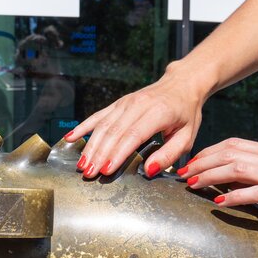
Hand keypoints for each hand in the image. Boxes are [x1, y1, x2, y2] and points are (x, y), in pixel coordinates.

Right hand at [63, 65, 207, 178]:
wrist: (182, 84)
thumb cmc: (186, 113)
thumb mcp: (187, 136)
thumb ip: (169, 154)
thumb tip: (150, 170)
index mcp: (157, 112)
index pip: (132, 135)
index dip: (117, 154)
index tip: (106, 170)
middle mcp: (137, 105)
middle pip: (113, 132)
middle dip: (99, 154)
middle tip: (88, 173)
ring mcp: (125, 103)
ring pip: (102, 125)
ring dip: (90, 146)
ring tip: (82, 165)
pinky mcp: (118, 103)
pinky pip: (97, 116)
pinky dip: (83, 127)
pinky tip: (70, 138)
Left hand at [179, 138, 257, 232]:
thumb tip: (234, 181)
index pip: (233, 144)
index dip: (207, 152)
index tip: (190, 163)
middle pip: (229, 152)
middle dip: (201, 161)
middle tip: (182, 173)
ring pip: (236, 168)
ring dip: (210, 175)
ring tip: (193, 184)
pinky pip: (254, 192)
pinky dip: (234, 195)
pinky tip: (219, 202)